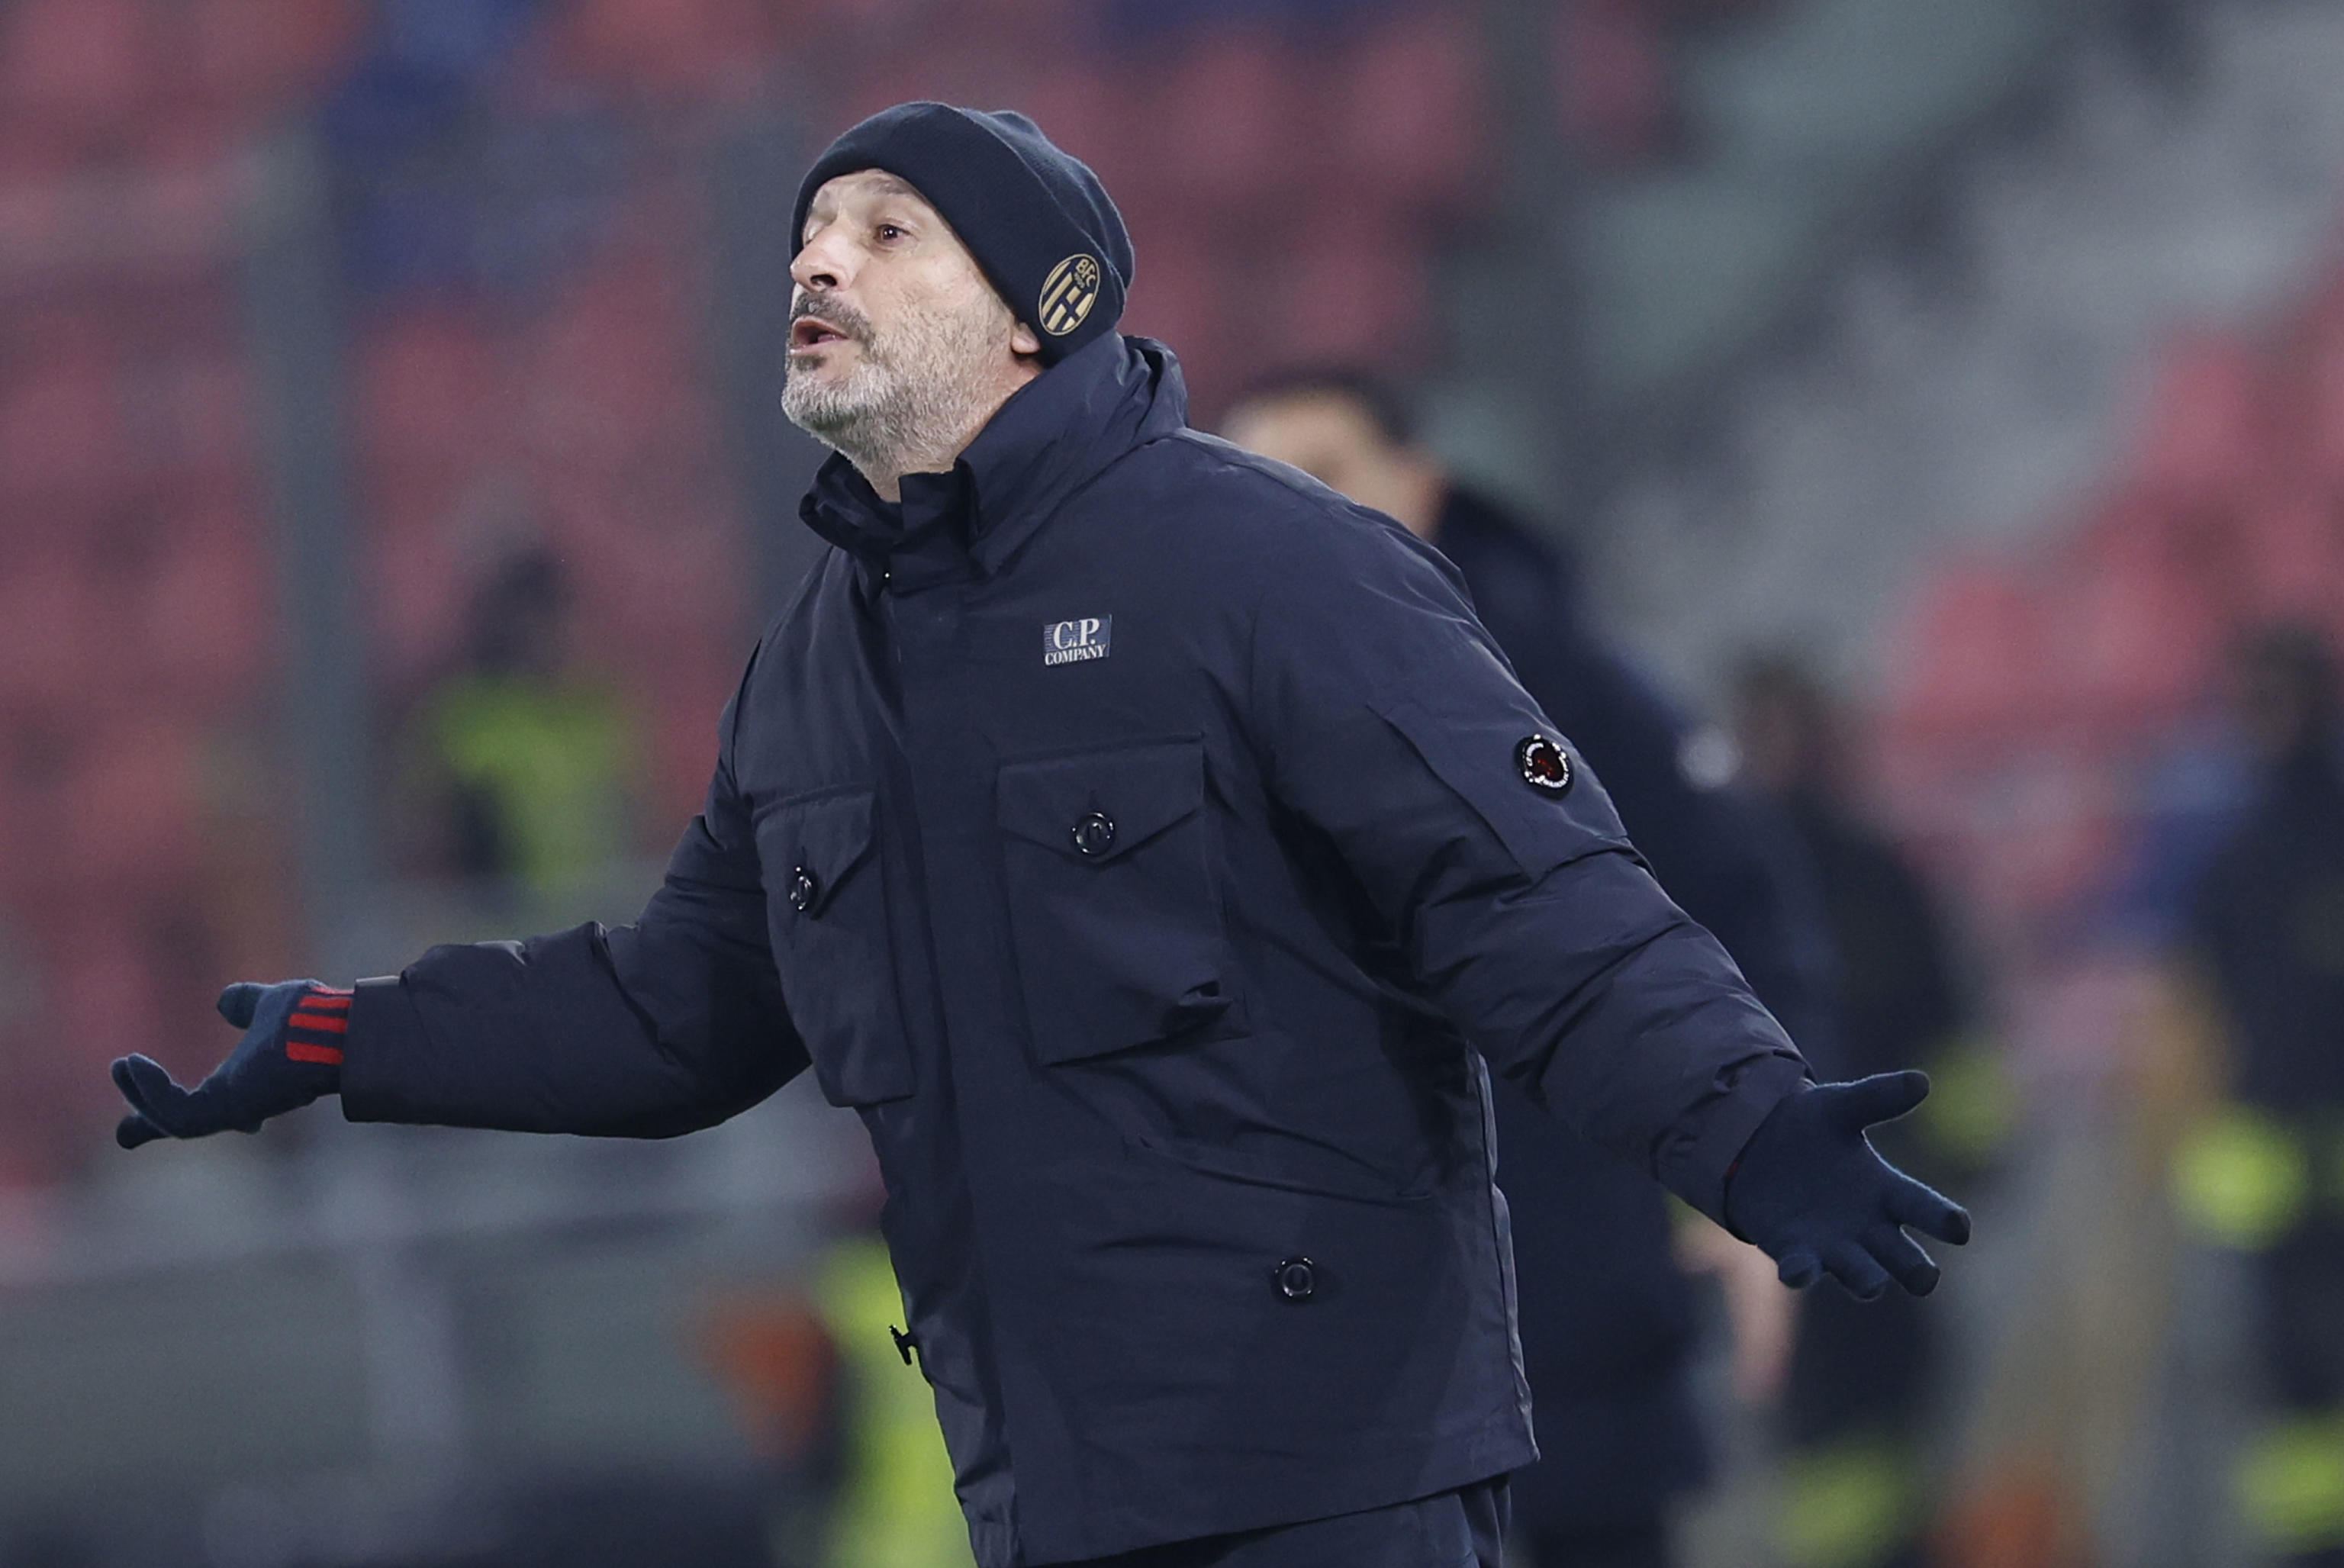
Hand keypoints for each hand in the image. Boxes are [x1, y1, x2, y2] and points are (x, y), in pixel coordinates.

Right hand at [112, 981, 349, 1148]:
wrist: (336, 1030)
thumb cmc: (313, 1019)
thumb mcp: (269, 1005)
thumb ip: (246, 1005)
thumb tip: (223, 1002)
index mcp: (251, 1084)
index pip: (204, 1101)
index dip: (169, 1099)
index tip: (140, 1088)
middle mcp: (244, 1104)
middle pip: (188, 1122)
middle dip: (152, 1114)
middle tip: (123, 1106)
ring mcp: (235, 1112)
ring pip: (176, 1120)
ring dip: (143, 1096)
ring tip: (122, 1066)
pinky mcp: (227, 1112)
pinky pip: (176, 1113)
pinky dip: (151, 1093)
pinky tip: (131, 1065)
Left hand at [1723, 1071, 1970, 1299]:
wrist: (1753, 1141)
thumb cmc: (1811, 1126)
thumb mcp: (1840, 1106)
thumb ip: (1877, 1097)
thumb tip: (1922, 1081)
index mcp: (1886, 1190)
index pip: (1924, 1207)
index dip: (1944, 1219)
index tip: (1960, 1228)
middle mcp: (1868, 1227)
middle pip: (1904, 1259)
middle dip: (1916, 1270)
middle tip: (1924, 1276)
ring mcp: (1833, 1245)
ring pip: (1861, 1275)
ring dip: (1866, 1279)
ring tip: (1872, 1283)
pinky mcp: (1794, 1252)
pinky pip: (1801, 1270)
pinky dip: (1801, 1273)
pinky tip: (1797, 1272)